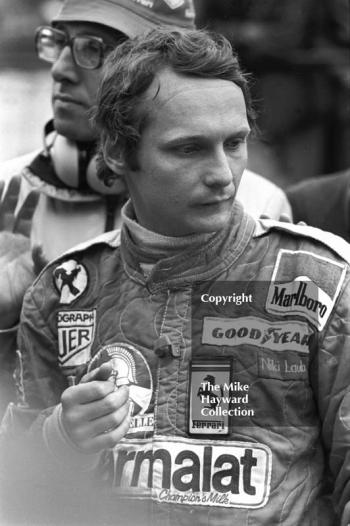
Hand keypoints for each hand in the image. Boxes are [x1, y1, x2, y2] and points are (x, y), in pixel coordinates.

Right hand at [0, 177, 40, 328]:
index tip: (36, 192)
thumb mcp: (34, 275)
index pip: (25, 221)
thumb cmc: (17, 293)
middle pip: (10, 212)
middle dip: (15, 195)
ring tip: (7, 180)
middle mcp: (6, 240)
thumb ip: (40, 260)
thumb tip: (41, 246)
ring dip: (2, 197)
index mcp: (20, 246)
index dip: (29, 206)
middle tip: (21, 178)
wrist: (0, 304)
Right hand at [61, 363, 130, 453]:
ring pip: (114, 419)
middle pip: (109, 404)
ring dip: (126, 408)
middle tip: (125, 391)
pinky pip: (115, 436)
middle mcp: (72, 416)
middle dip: (123, 395)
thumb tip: (110, 365)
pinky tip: (126, 417)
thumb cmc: (81, 402)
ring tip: (126, 403)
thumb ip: (98, 374)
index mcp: (69, 397)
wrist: (68, 430)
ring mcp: (80, 434)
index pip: (99, 388)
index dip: (111, 385)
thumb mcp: (85, 386)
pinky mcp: (89, 447)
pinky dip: (125, 425)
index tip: (112, 385)